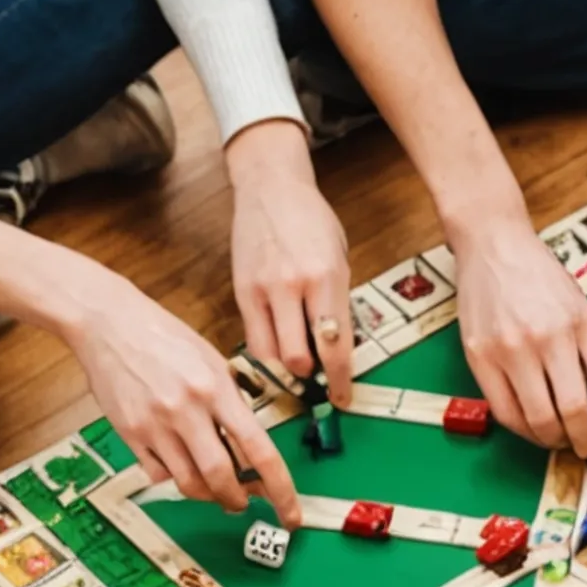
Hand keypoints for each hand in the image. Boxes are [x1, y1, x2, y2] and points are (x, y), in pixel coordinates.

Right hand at [62, 274, 302, 523]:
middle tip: (243, 503)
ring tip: (215, 491)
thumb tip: (249, 447)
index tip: (291, 514)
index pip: (258, 448)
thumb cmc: (166, 337)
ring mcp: (155, 424)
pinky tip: (180, 467)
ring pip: (188, 482)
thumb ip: (231, 401)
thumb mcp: (211, 361)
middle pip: (220, 476)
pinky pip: (157, 473)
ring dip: (208, 495)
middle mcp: (187, 410)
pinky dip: (174, 478)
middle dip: (237, 499)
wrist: (108, 323)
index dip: (280, 487)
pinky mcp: (129, 433)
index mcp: (216, 388)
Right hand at [225, 121, 355, 405]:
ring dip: (287, 372)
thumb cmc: (312, 220)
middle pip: (299, 358)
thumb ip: (338, 300)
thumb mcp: (340, 257)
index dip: (341, 379)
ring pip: (271, 356)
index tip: (344, 398)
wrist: (270, 187)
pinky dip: (267, 354)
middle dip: (312, 380)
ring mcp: (264, 290)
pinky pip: (252, 339)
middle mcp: (294, 287)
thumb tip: (339, 346)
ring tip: (299, 372)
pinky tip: (277, 353)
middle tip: (321, 385)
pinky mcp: (242, 291)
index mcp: (327, 277)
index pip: (336, 344)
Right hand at [446, 221, 586, 453]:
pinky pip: (504, 411)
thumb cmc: (540, 278)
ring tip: (557, 441)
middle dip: (583, 438)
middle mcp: (548, 336)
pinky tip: (530, 429)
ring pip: (537, 417)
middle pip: (574, 408)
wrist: (494, 245)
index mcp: (581, 322)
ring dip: (552, 439)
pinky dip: (521, 429)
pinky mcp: (479, 356)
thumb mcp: (579, 306)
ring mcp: (510, 348)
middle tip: (585, 448)